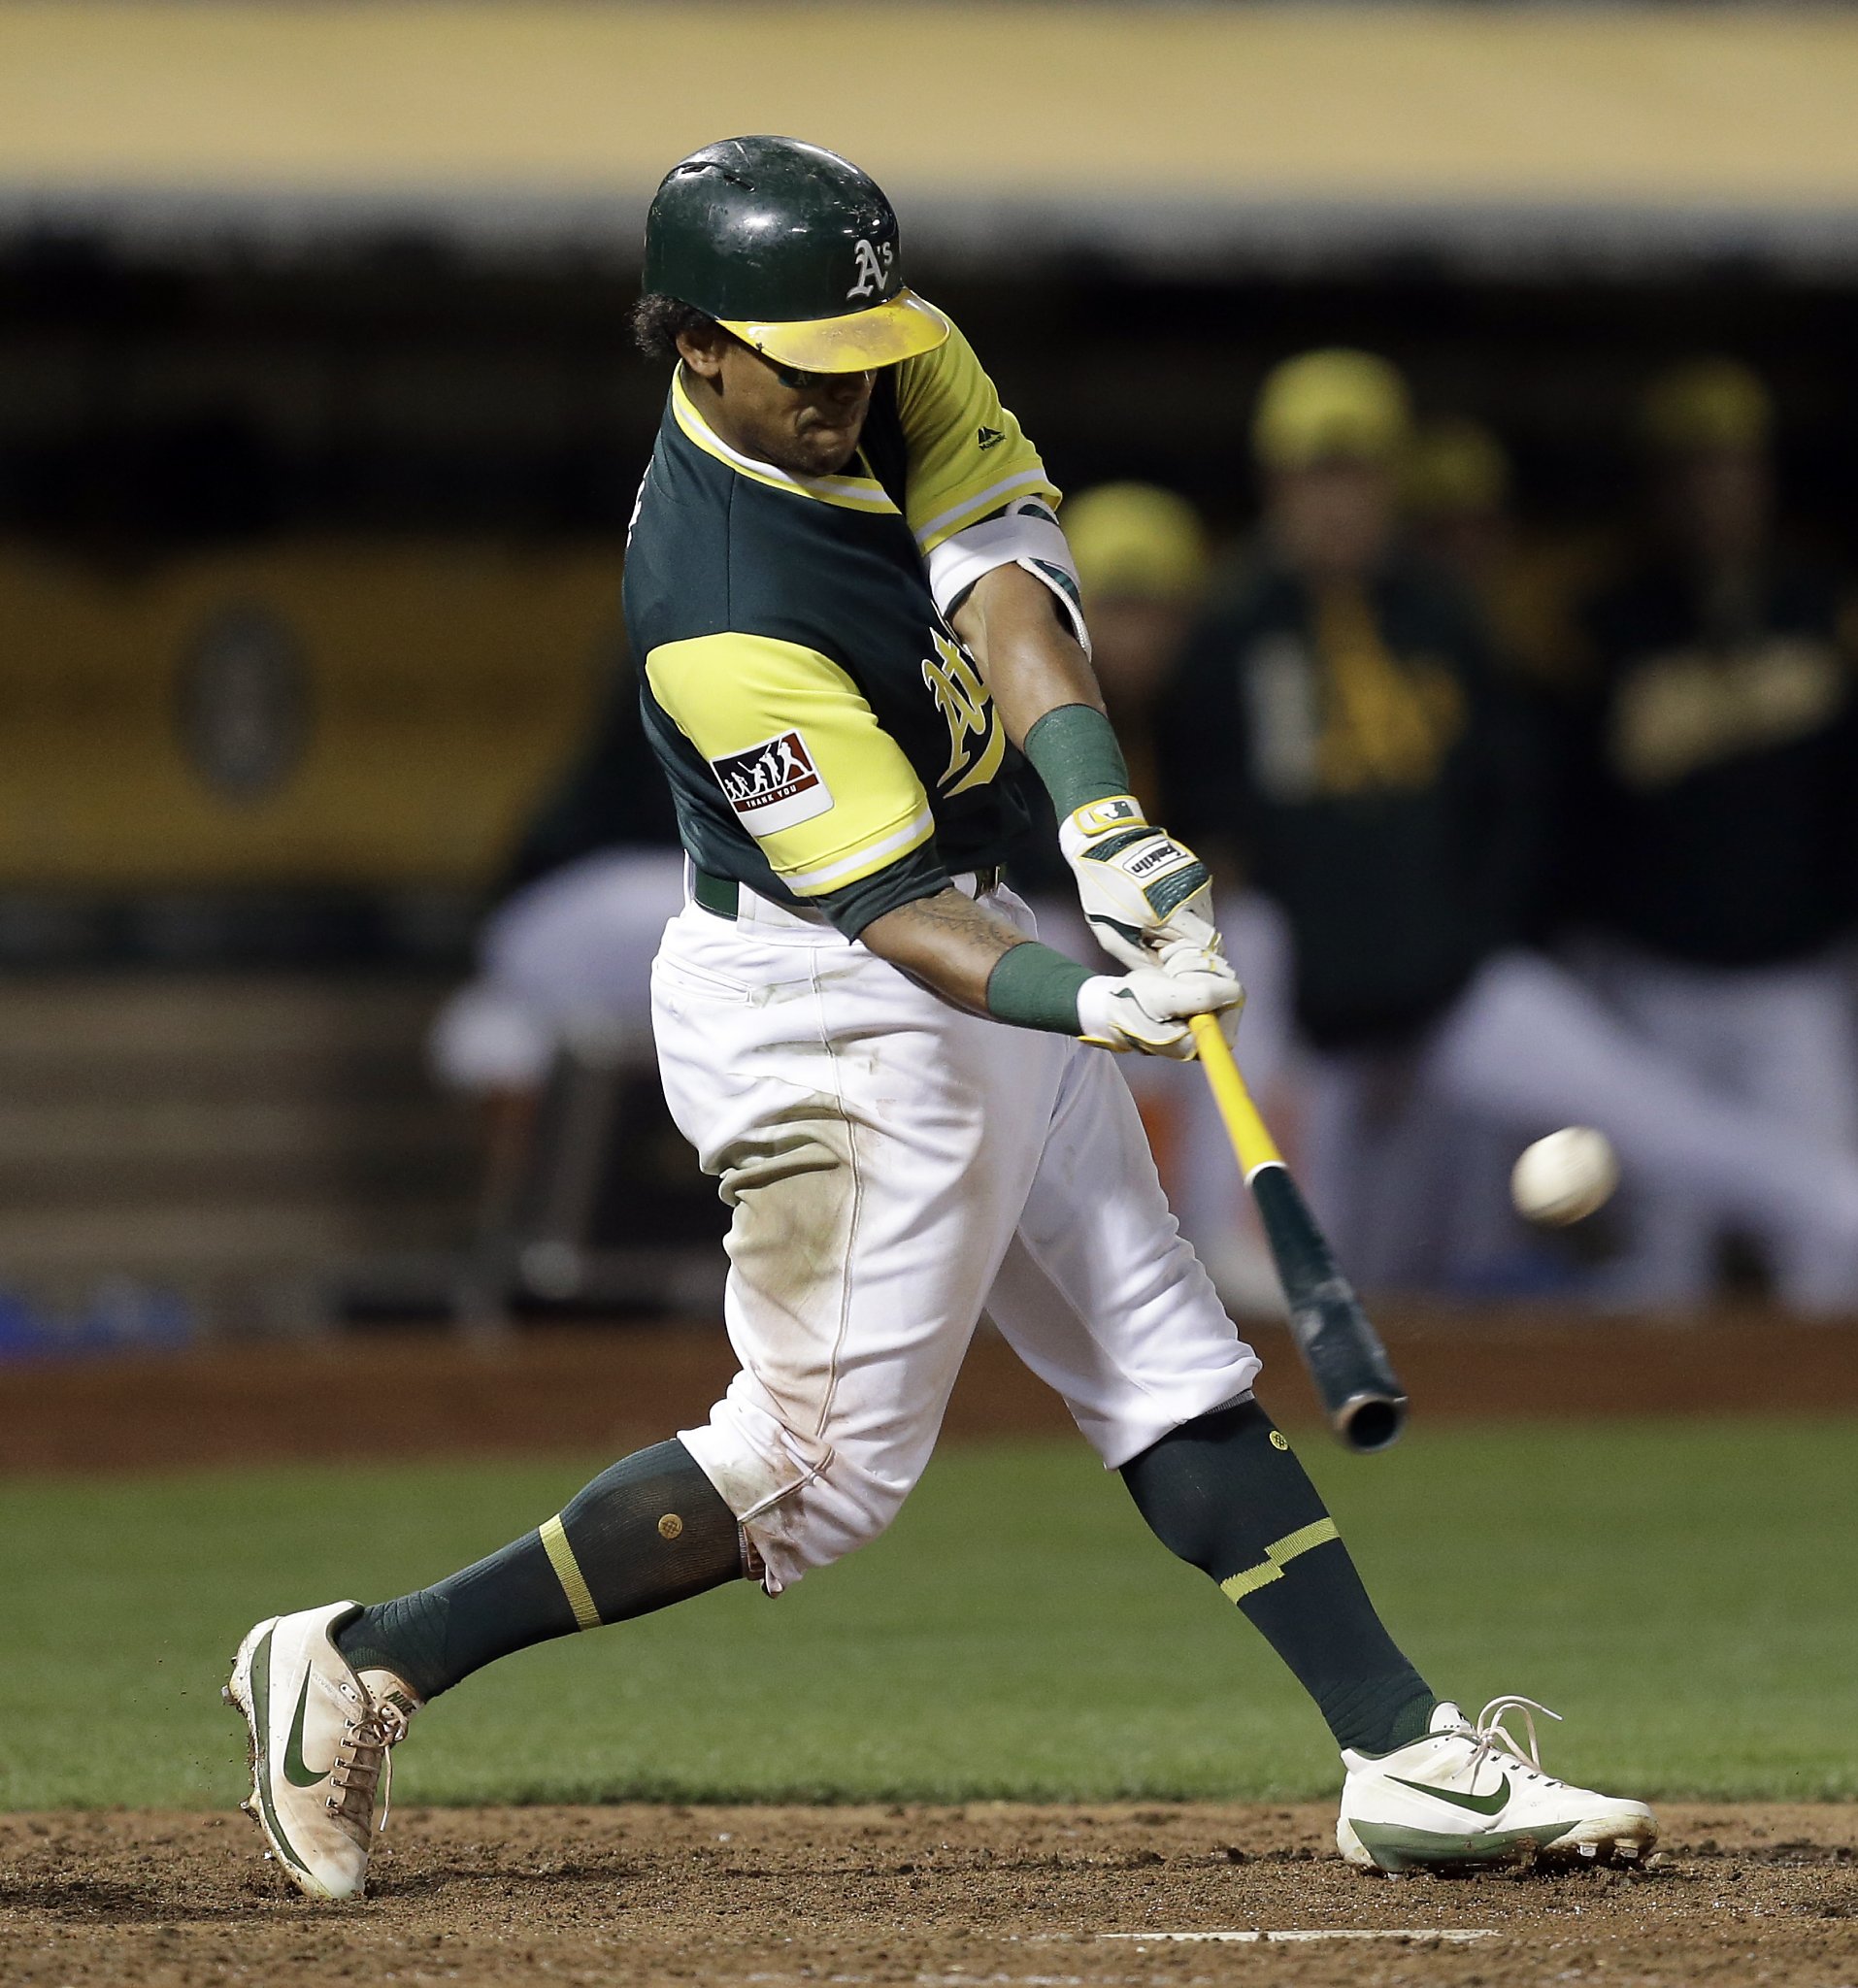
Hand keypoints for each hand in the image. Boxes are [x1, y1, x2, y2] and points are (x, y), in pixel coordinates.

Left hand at [1058, 794, 1217, 968]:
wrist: (1105, 843)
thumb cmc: (1103, 892)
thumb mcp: (1113, 935)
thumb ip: (1140, 962)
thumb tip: (1164, 983)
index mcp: (1173, 913)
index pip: (1206, 950)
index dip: (1191, 964)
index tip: (1169, 965)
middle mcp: (1193, 895)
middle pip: (1209, 938)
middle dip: (1189, 950)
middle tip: (1161, 950)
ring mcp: (1198, 880)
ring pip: (1205, 921)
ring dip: (1188, 931)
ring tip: (1156, 926)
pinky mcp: (1198, 871)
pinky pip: (1200, 904)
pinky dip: (1186, 913)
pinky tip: (1161, 909)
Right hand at [1076, 942, 1244, 1058]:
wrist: (1116, 1002)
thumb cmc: (1134, 1005)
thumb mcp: (1165, 1000)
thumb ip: (1203, 996)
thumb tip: (1237, 990)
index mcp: (1208, 1038)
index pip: (1234, 997)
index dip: (1210, 982)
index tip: (1182, 983)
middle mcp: (1214, 1025)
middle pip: (1226, 978)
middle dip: (1194, 968)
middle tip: (1169, 977)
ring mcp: (1210, 1007)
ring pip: (1217, 966)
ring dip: (1187, 960)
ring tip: (1166, 973)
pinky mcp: (1203, 991)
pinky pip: (1208, 960)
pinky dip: (1186, 955)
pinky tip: (1168, 964)